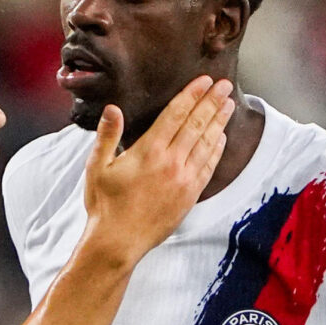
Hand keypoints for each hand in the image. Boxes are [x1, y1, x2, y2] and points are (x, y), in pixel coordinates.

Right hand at [80, 77, 235, 263]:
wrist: (118, 242)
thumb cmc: (104, 206)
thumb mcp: (96, 167)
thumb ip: (107, 136)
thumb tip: (113, 109)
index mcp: (148, 152)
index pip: (175, 115)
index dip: (191, 95)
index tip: (203, 81)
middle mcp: (171, 162)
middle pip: (196, 124)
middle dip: (211, 102)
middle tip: (224, 85)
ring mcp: (184, 179)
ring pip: (207, 143)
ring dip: (219, 121)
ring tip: (228, 104)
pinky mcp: (190, 195)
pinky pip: (208, 166)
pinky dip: (216, 149)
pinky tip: (221, 137)